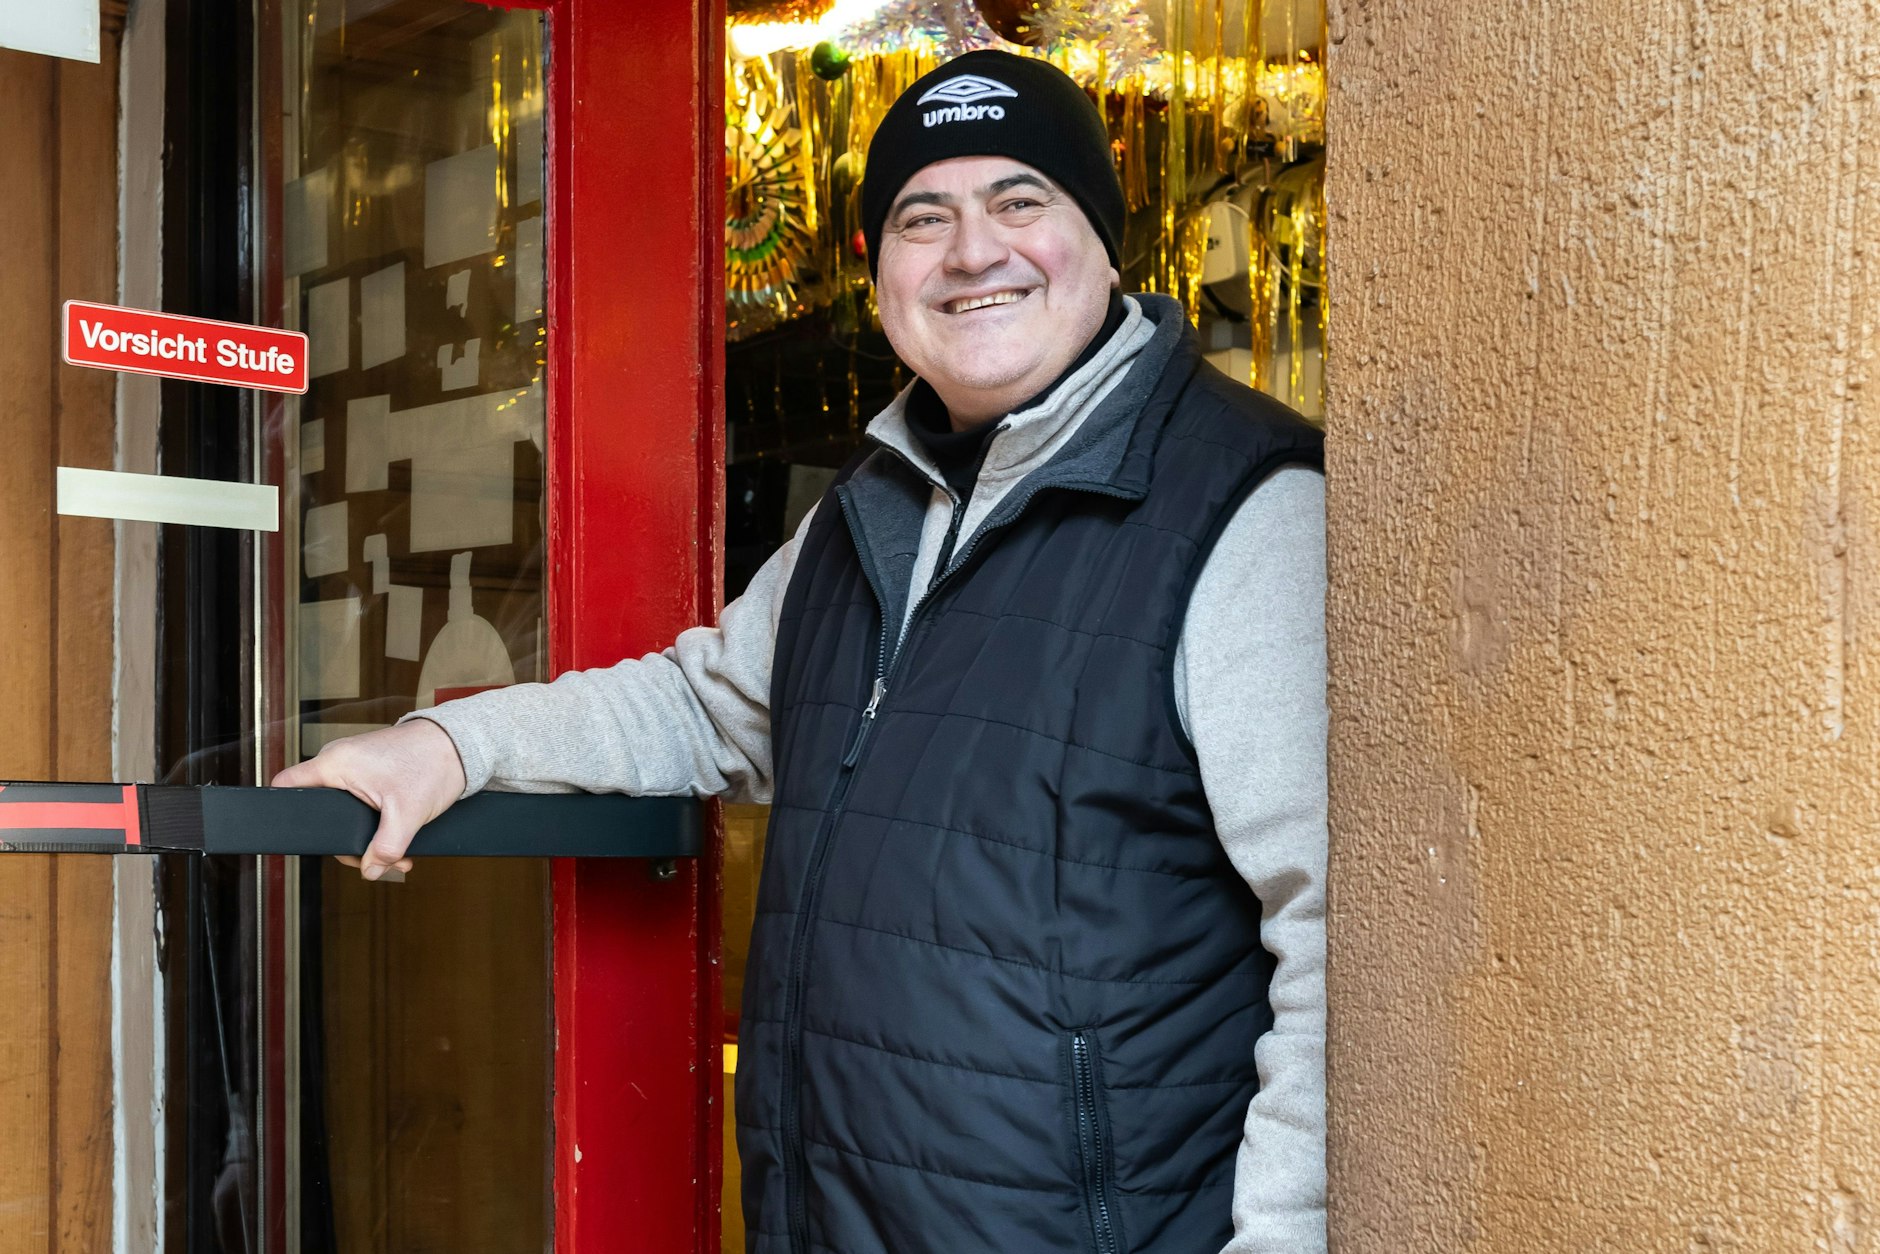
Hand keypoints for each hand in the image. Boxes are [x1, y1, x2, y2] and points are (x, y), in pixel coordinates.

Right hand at [270, 719, 467, 879]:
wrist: (462, 744)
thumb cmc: (433, 764)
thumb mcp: (407, 815)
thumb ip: (384, 848)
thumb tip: (371, 872)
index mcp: (335, 763)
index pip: (287, 786)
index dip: (283, 812)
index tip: (299, 839)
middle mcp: (339, 760)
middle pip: (319, 810)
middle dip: (346, 842)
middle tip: (374, 862)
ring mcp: (355, 764)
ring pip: (343, 810)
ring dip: (366, 837)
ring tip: (396, 857)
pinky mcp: (371, 770)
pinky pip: (360, 801)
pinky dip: (375, 822)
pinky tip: (397, 841)